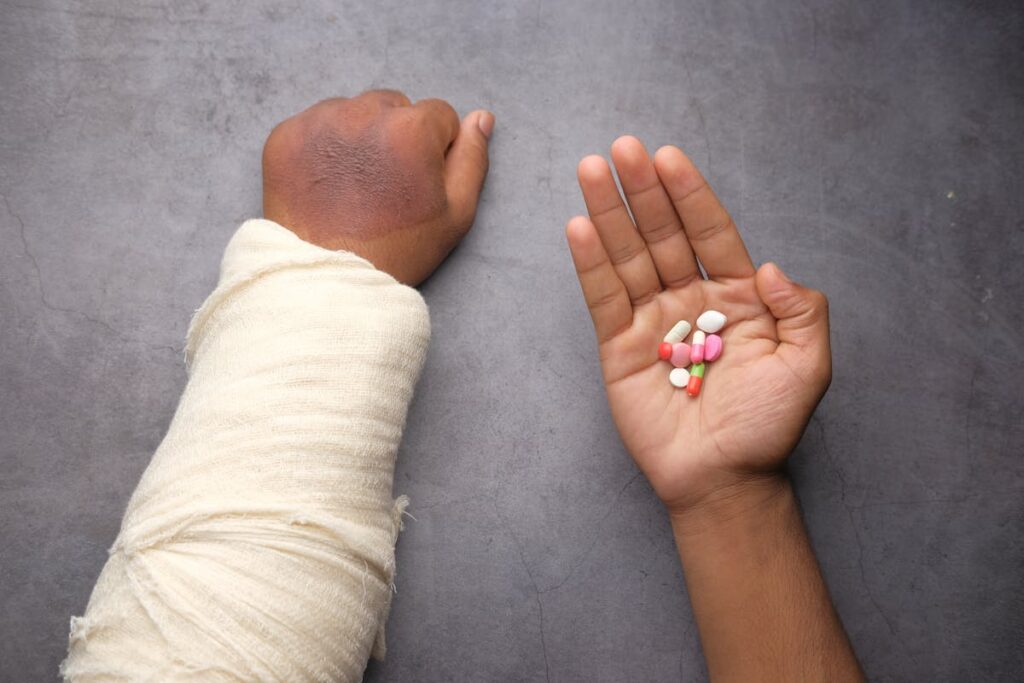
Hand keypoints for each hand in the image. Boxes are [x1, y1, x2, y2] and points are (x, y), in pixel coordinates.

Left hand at [262, 89, 493, 283]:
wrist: (328, 279)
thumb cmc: (398, 250)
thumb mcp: (455, 214)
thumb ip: (472, 159)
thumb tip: (480, 118)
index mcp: (410, 129)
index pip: (439, 115)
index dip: (435, 151)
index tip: (418, 184)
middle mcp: (362, 113)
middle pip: (395, 106)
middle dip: (397, 135)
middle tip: (387, 185)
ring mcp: (319, 122)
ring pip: (354, 110)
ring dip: (361, 135)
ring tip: (356, 184)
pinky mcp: (286, 136)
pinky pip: (316, 124)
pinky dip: (324, 146)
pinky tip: (328, 182)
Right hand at [566, 137, 830, 513]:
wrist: (723, 480)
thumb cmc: (767, 427)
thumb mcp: (807, 367)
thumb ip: (801, 312)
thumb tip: (771, 267)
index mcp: (737, 297)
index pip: (709, 233)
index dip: (690, 195)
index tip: (669, 156)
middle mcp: (691, 300)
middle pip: (663, 234)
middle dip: (642, 191)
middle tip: (621, 149)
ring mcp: (652, 321)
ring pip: (628, 257)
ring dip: (609, 213)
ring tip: (590, 169)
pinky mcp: (619, 347)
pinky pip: (603, 298)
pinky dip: (590, 263)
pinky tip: (579, 226)